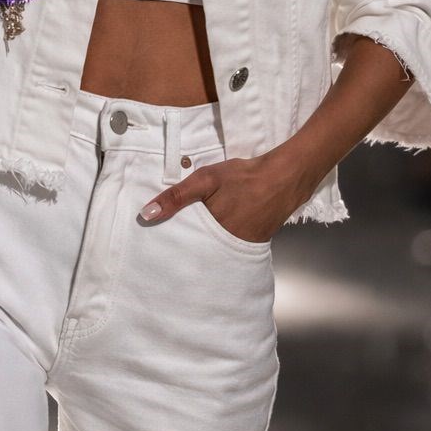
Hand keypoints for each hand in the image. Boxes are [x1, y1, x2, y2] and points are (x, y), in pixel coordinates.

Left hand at [138, 147, 312, 244]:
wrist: (284, 179)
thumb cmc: (243, 178)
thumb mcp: (205, 180)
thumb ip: (176, 197)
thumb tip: (146, 215)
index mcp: (209, 232)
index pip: (181, 244)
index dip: (168, 241)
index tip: (155, 243)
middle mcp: (223, 246)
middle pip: (196, 252)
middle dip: (183, 249)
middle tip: (168, 247)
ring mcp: (238, 247)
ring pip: (212, 252)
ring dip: (201, 248)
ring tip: (185, 245)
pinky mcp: (251, 244)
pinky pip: (228, 249)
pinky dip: (219, 244)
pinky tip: (213, 237)